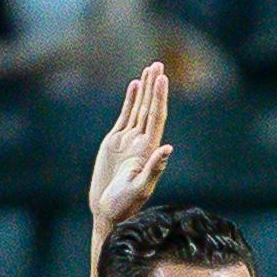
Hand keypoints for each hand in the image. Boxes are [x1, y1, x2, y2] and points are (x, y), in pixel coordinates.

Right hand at [87, 59, 173, 228]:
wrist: (108, 212)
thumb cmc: (125, 205)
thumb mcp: (140, 188)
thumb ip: (154, 168)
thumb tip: (168, 148)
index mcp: (149, 150)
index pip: (156, 118)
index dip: (160, 98)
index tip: (162, 79)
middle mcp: (142, 142)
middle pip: (150, 108)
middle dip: (154, 87)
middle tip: (158, 64)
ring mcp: (128, 141)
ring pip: (138, 109)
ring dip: (144, 90)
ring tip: (149, 68)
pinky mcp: (114, 143)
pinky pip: (125, 116)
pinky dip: (129, 101)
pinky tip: (134, 86)